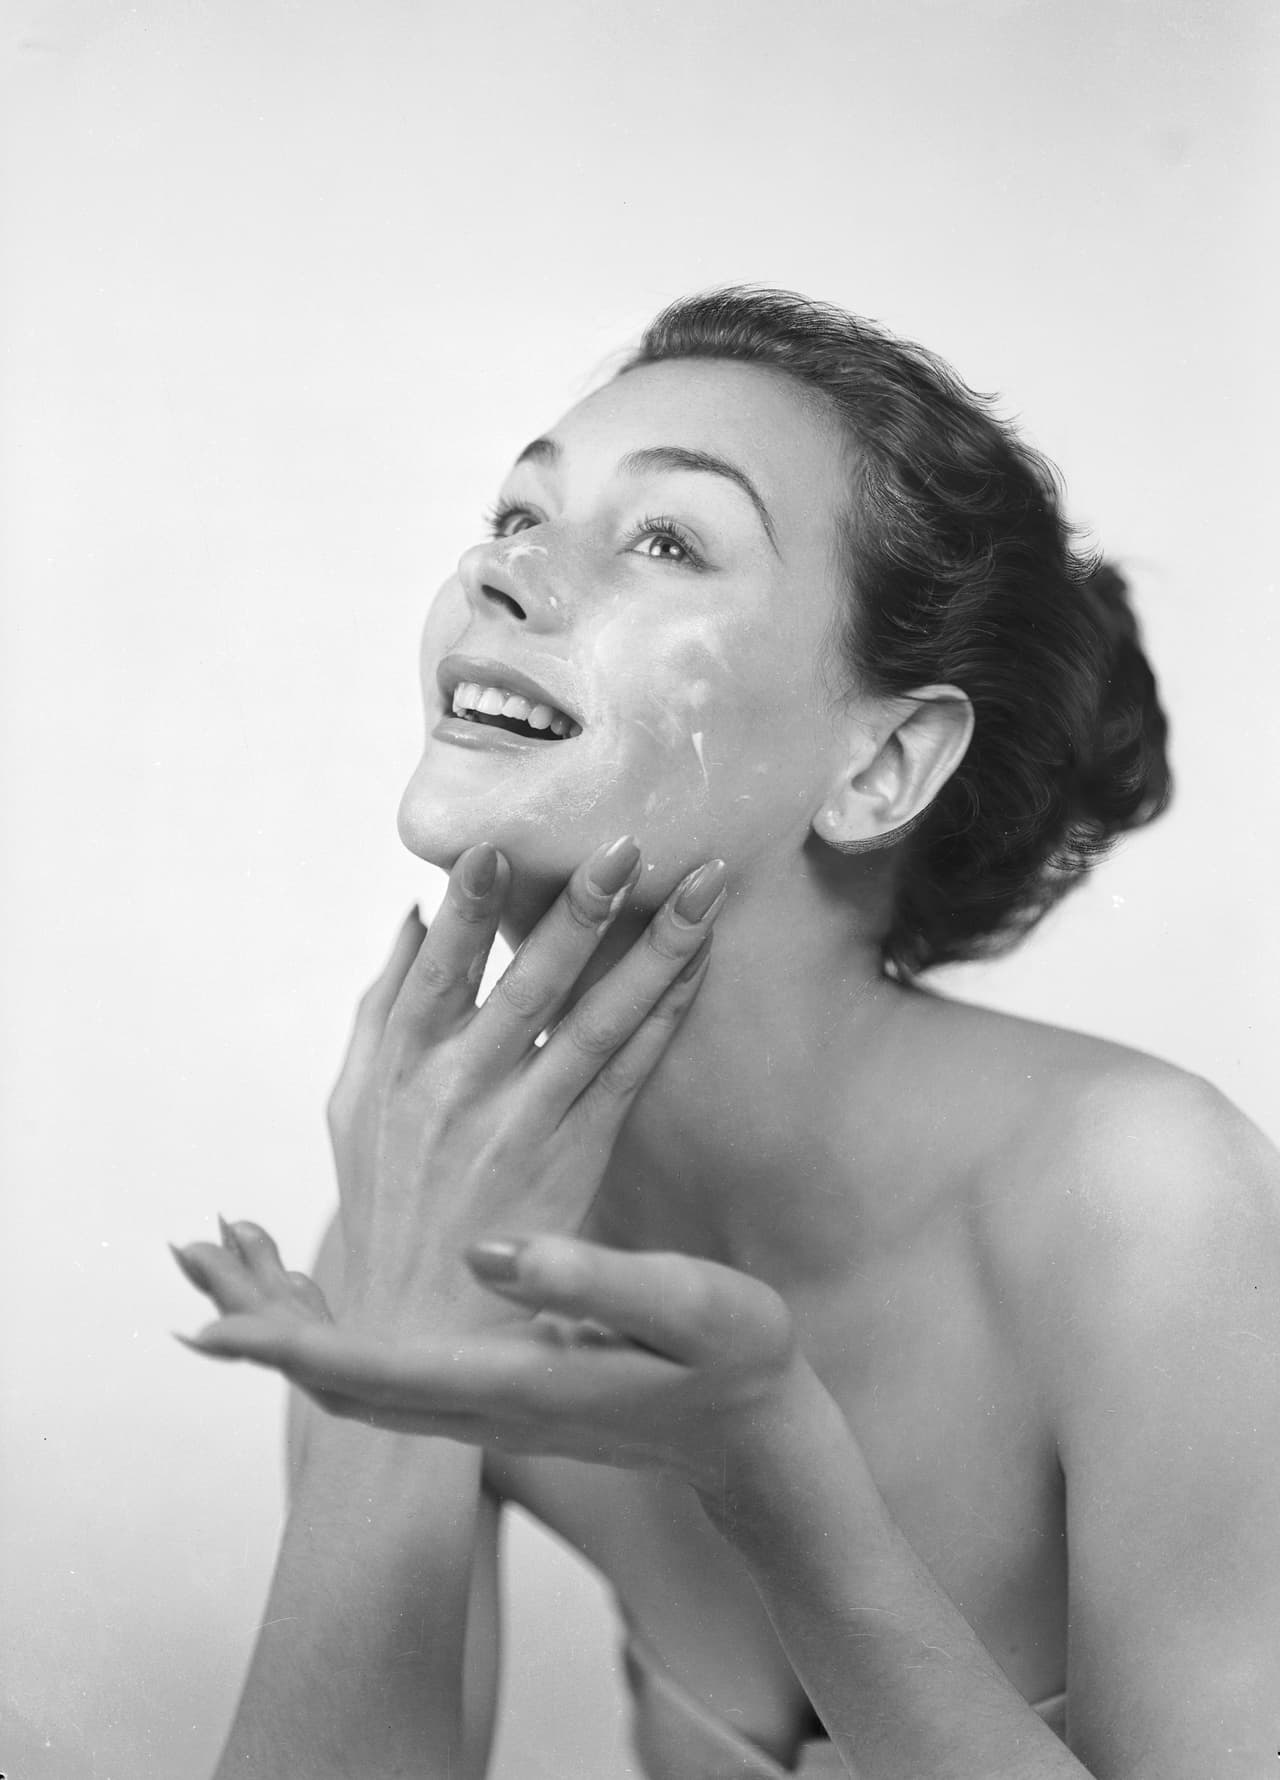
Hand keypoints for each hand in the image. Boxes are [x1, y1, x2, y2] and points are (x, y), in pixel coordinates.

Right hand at [174, 836, 725, 1340]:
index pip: (439, 969)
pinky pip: (631, 1074)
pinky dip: (665, 1016)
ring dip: (653, 950)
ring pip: (598, 1020)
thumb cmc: (383, 1205)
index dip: (472, 908)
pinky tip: (698, 966)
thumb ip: (378, 1010)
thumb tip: (412, 919)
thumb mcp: (351, 1108)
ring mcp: (523, 1126)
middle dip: (583, 911)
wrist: (418, 1333)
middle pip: (532, 984)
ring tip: (700, 890)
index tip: (500, 844)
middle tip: (628, 845)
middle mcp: (460, 1090)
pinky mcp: (576, 1159)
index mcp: (398, 1067)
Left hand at [176, 1225, 805, 1498]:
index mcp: (516, 1381)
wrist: (755, 1436)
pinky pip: (392, 1379)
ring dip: (294, 1341)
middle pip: (343, 1386)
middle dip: (267, 1339)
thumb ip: (589, 1280)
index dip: (289, 1346)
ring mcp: (488, 1410)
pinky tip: (322, 1312)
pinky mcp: (498, 1396)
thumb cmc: (733, 1359)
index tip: (211, 1325)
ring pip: (360, 1386)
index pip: (374, 1372)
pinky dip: (339, 1344)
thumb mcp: (685, 1305)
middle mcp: (484, 1406)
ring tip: (234, 1288)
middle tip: (194, 1284)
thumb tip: (483, 1256)